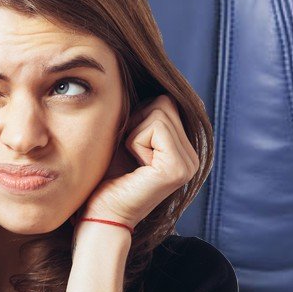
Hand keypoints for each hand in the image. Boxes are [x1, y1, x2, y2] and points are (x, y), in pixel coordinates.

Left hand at [78, 94, 199, 230]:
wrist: (99, 215)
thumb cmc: (106, 179)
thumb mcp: (126, 138)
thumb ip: (142, 115)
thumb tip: (147, 76)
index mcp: (183, 150)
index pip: (166, 102)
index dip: (138, 117)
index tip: (128, 147)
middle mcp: (193, 157)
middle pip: (163, 103)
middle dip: (136, 123)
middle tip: (128, 156)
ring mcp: (189, 163)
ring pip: (158, 111)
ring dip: (133, 134)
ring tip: (132, 162)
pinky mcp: (178, 168)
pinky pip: (154, 127)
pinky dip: (134, 141)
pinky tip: (135, 167)